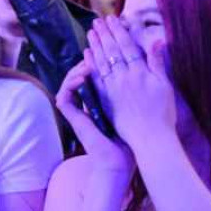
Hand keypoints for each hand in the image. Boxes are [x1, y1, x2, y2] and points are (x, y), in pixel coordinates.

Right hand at [55, 60, 133, 180]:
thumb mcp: (136, 109)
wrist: (121, 161)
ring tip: (88, 62)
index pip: (96, 74)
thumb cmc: (131, 139)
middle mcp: (88, 103)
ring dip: (77, 69)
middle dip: (87, 59)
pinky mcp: (73, 119)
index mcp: (102, 100)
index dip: (100, 60)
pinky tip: (82, 77)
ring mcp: (79, 111)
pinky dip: (71, 84)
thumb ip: (137, 90)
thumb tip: (146, 70)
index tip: (109, 49)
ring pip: (69, 82)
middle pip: (81, 74)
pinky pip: (64, 96)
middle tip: (95, 48)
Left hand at [85, 16, 176, 153]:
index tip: (112, 19)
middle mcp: (125, 77)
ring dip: (96, 45)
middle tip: (98, 21)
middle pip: (112, 51)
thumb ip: (158, 63)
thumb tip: (157, 40)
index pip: (127, 46)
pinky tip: (87, 55)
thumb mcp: (165, 86)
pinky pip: (96, 77)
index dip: (119, 31)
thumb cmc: (163, 114)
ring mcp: (113, 88)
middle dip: (105, 34)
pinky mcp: (106, 99)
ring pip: (102, 62)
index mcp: (141, 72)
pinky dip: (91, 64)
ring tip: (91, 33)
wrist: (150, 138)